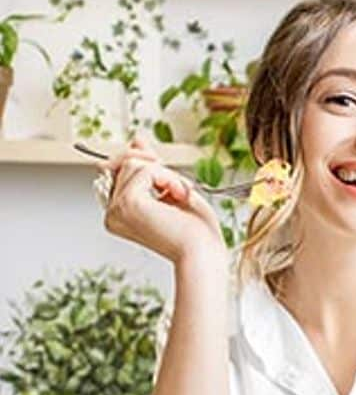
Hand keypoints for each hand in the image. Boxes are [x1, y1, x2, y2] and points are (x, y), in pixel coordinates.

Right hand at [102, 137, 225, 265]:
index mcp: (120, 214)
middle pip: (126, 164)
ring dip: (166, 175)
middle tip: (179, 188)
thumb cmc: (196, 231)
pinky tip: (179, 196)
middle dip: (158, 169)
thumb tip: (135, 140)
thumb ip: (151, 167)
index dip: (141, 162)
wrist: (205, 255)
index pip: (120, 173)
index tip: (160, 163)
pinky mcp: (128, 204)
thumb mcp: (173, 191)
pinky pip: (144, 170)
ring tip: (180, 196)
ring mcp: (117, 209)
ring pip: (134, 163)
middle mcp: (112, 214)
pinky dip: (168, 178)